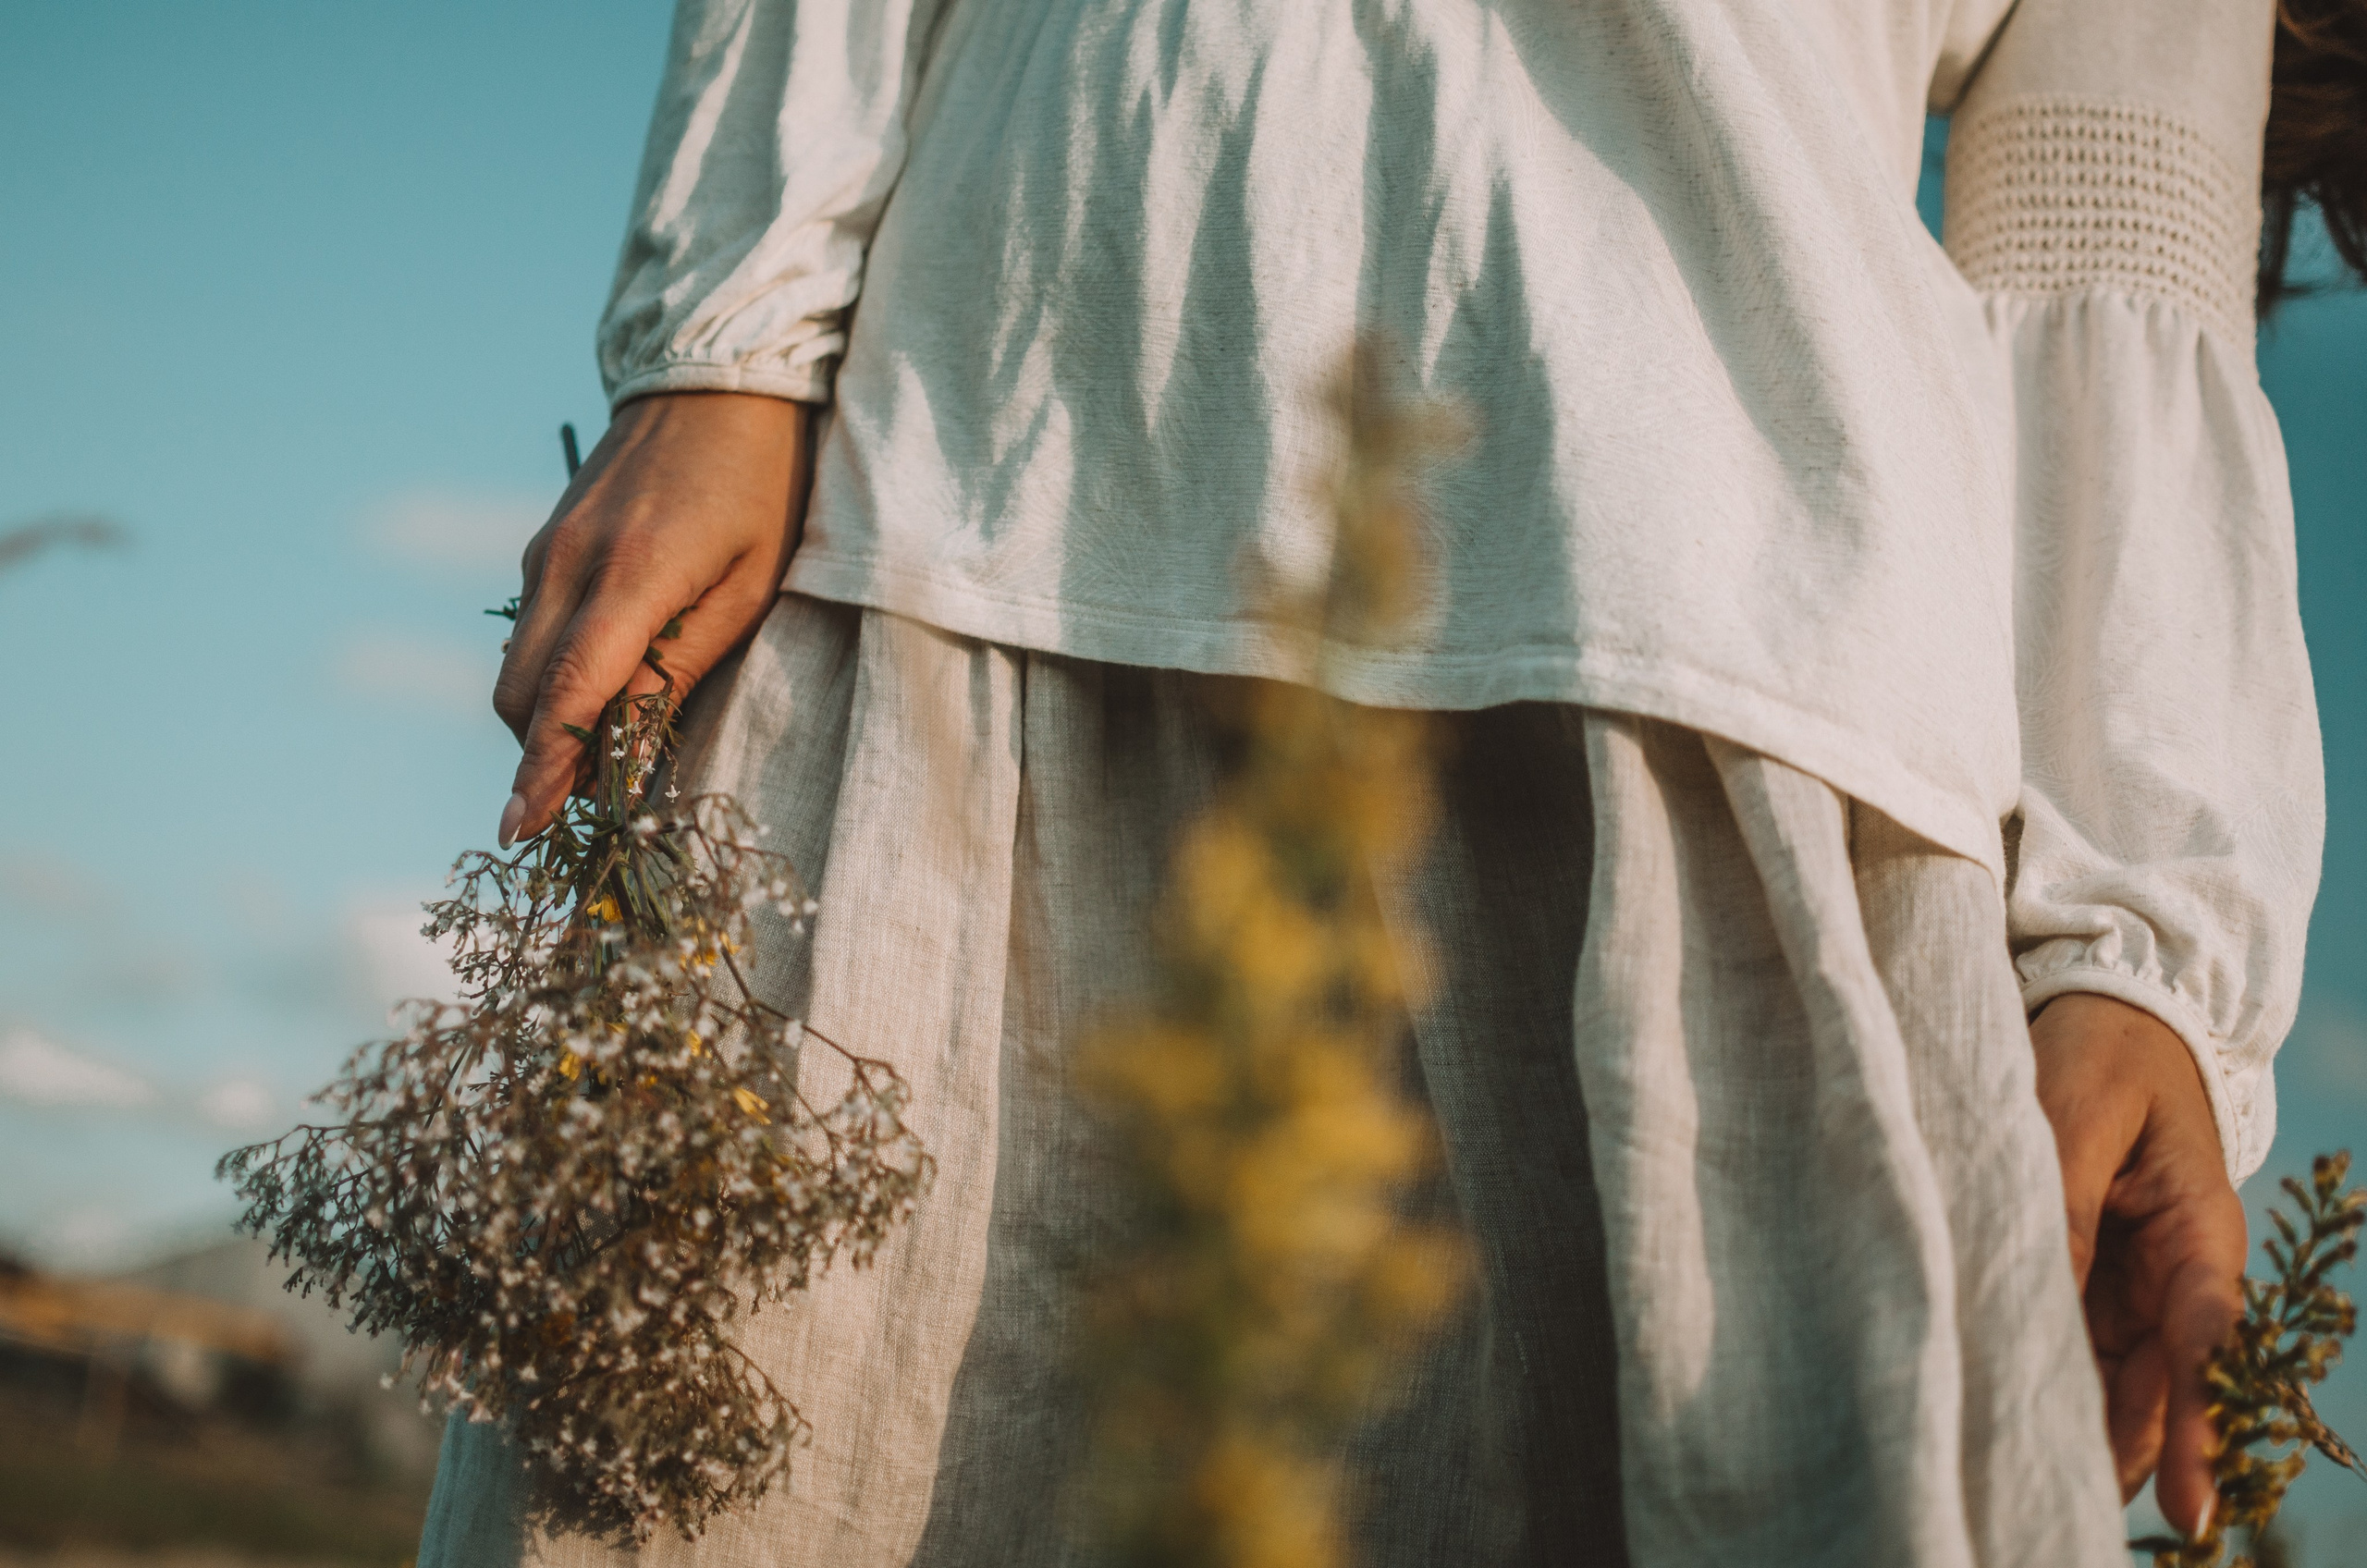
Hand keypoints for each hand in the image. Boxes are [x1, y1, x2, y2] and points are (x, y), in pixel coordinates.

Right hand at [492, 391, 813, 844]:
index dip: (544, 769)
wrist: (717, 383)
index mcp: (631, 573)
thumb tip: (623, 751)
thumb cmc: (763, 487)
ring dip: (545, 721)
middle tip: (590, 803)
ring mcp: (546, 549)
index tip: (519, 829)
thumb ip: (681, 666)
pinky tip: (602, 686)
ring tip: (603, 750)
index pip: (570, 692)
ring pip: (517, 669)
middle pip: (523, 696)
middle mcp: (568, 562)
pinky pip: (528, 632)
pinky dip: (550, 676)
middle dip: (544, 759)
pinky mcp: (543, 543)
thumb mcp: (750, 585)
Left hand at [2030, 991, 2246, 1535]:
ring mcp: (2130, 1279)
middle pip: (2160, 1386)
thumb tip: (2035, 1297)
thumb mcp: (2074, 1112)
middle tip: (2066, 1511)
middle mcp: (2173, 1272)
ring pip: (2115, 1379)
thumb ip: (2061, 1203)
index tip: (2191, 1509)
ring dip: (2083, 1429)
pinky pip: (2075, 1345)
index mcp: (2199, 1232)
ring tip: (2027, 1484)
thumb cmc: (2101, 1046)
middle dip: (2130, 1456)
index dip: (2196, 1426)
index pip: (2204, 1344)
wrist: (2102, 1004)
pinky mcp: (2085, 1272)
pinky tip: (2009, 1423)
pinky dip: (2049, 1384)